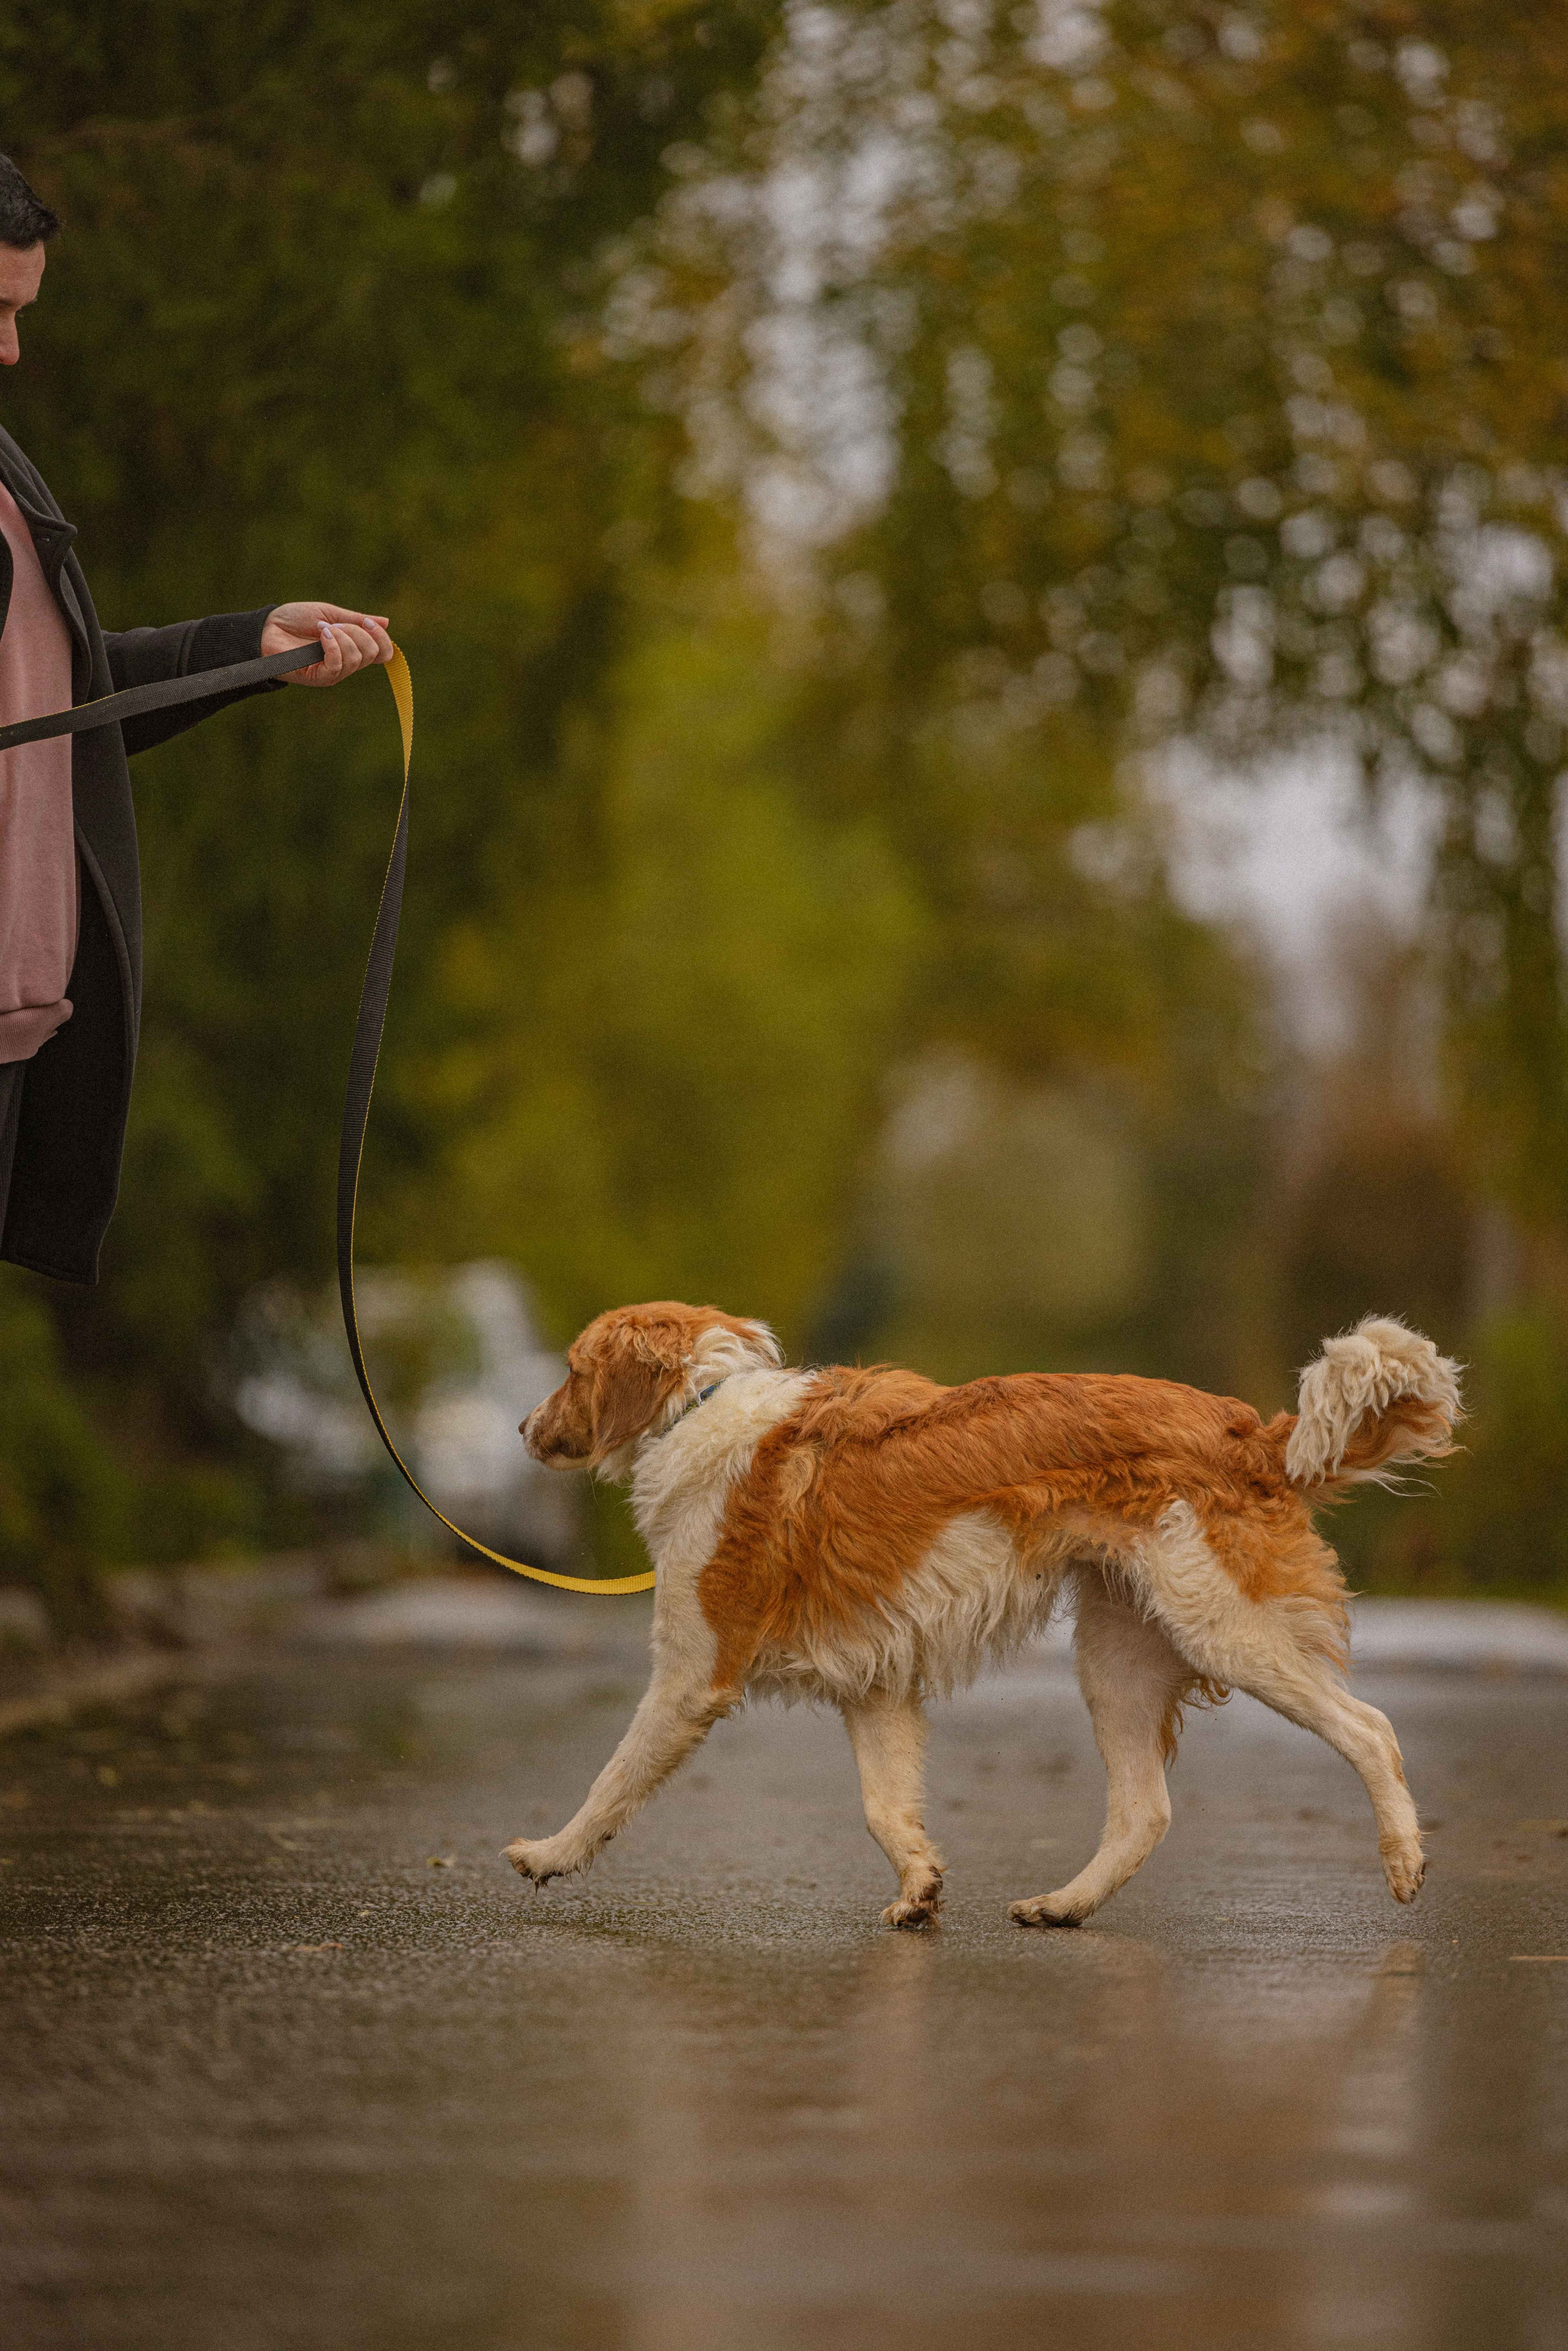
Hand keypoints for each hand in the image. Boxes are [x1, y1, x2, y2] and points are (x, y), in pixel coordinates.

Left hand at [260, 601, 393, 686]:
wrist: (267, 628)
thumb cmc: (295, 620)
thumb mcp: (330, 614)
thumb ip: (356, 620)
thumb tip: (386, 622)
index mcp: (352, 648)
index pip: (383, 653)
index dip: (382, 638)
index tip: (368, 622)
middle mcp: (346, 663)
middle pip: (373, 654)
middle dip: (358, 632)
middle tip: (335, 624)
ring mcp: (334, 672)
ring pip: (356, 658)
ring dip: (342, 636)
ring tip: (323, 629)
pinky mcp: (319, 677)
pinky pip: (338, 665)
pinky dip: (333, 646)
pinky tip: (322, 636)